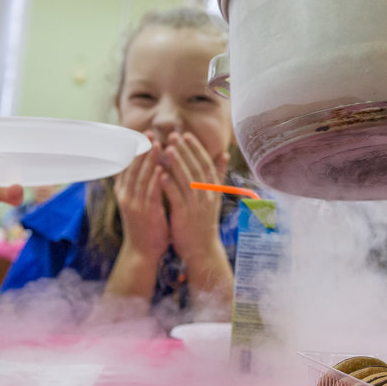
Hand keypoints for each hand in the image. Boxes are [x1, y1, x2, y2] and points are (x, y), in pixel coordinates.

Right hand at [113, 137, 169, 261]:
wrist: (142, 252)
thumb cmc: (145, 226)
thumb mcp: (139, 203)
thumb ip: (141, 185)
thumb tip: (148, 167)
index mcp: (123, 191)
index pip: (126, 164)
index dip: (133, 148)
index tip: (140, 133)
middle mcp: (126, 195)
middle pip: (132, 166)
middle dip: (141, 148)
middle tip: (149, 132)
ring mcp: (134, 204)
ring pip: (141, 176)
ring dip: (149, 159)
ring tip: (157, 143)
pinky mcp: (145, 212)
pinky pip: (150, 192)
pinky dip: (155, 179)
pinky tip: (163, 167)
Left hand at [158, 132, 229, 262]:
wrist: (202, 250)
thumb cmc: (204, 221)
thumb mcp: (214, 197)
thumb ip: (217, 175)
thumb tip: (225, 153)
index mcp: (212, 190)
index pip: (206, 164)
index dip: (197, 149)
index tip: (187, 135)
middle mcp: (206, 196)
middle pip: (197, 169)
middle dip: (186, 151)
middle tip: (174, 135)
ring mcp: (196, 206)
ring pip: (187, 181)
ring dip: (178, 164)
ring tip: (168, 149)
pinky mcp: (185, 216)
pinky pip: (177, 198)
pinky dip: (170, 185)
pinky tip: (160, 174)